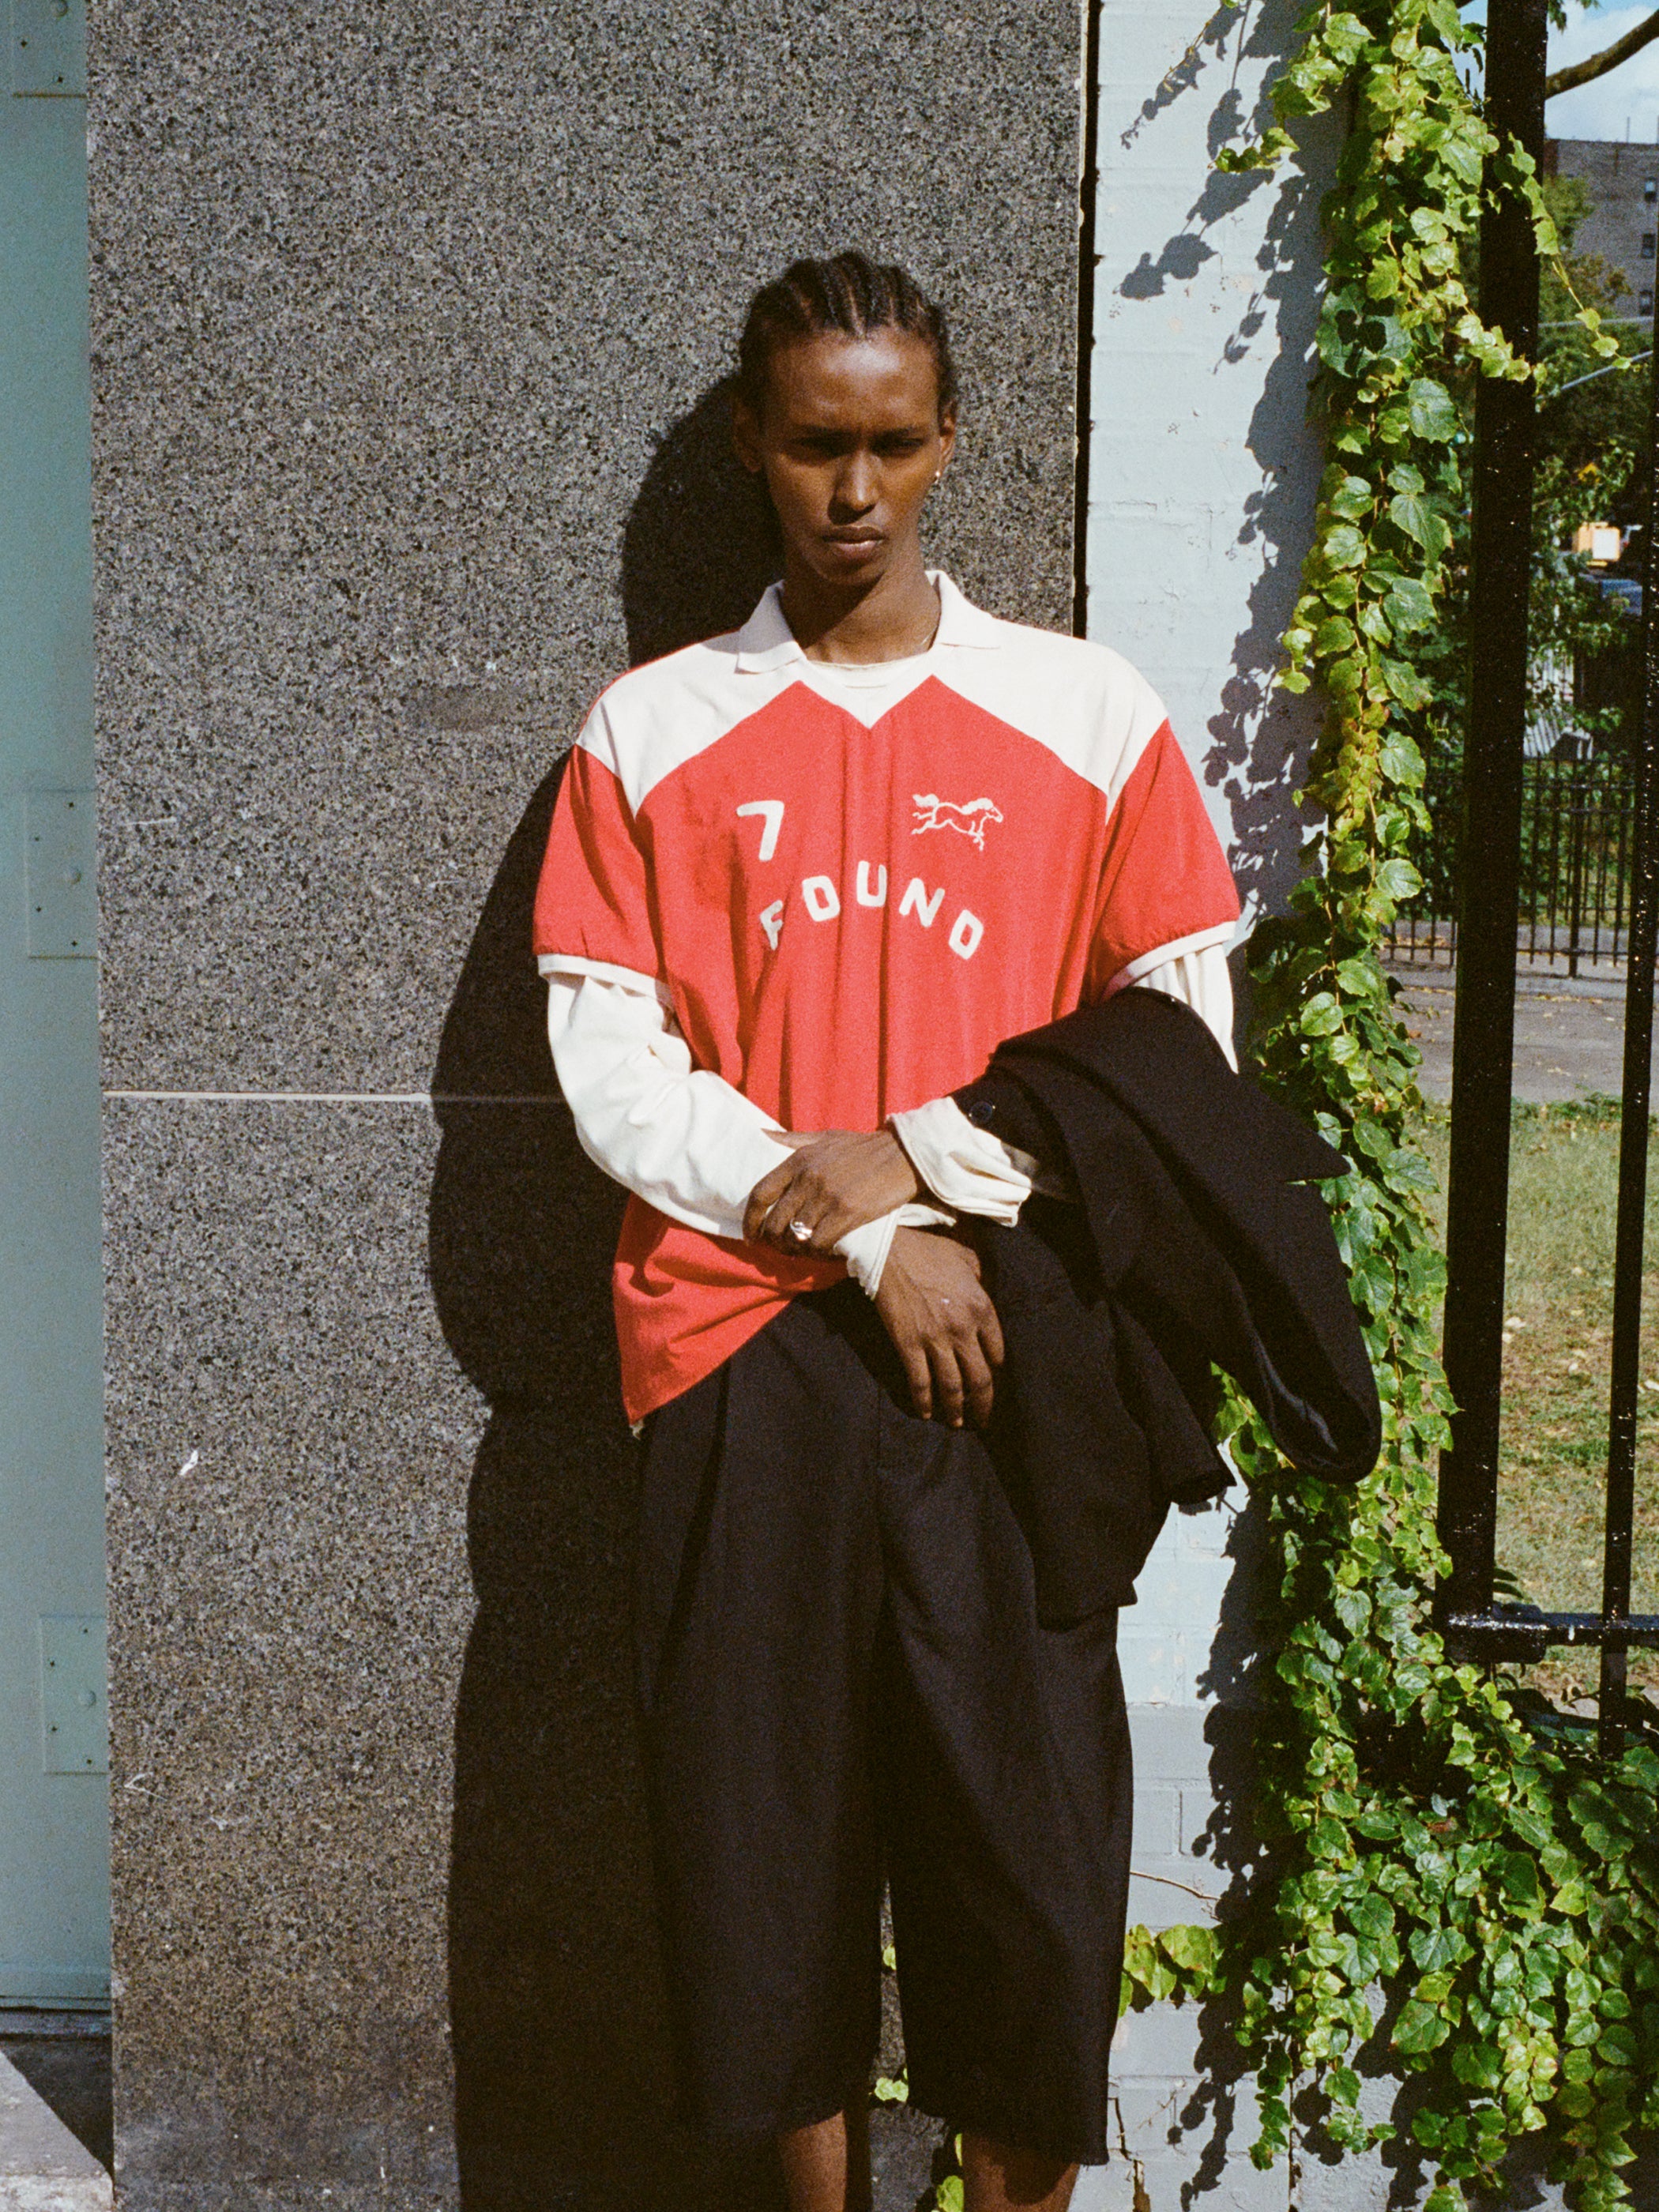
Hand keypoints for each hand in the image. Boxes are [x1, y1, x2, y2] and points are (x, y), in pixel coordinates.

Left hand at [744, 1127, 921, 1253]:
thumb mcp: (825, 1137)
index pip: (760, 1194)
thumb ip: (791, 1139)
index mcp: (799, 1160)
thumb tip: (759, 1132)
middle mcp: (808, 1178)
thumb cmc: (863, 1147)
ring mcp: (828, 1196)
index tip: (750, 1234)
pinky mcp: (848, 1213)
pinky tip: (821, 1252)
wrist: (904, 1154)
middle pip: (774, 1221)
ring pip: (795, 1236)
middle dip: (771, 1241)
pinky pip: (819, 1243)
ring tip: (799, 1252)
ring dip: (794, 1250)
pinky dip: (816, 1253)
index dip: (750, 1219)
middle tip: (777, 1248)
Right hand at [874, 1227, 1003, 1428]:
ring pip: (952, 1387)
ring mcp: (935, 1339)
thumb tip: (990, 1288)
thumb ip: (983, 1278)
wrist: (889, 1248)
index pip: (998, 1353)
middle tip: (984, 1420)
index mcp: (982, 1308)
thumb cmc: (929, 1249)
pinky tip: (926, 1413)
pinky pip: (919, 1381)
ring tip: (957, 1424)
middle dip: (984, 1405)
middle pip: (980, 1379)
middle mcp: (963, 1329)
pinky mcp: (908, 1344)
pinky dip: (923, 1401)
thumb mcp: (968, 1257)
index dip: (997, 1373)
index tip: (994, 1383)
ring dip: (956, 1411)